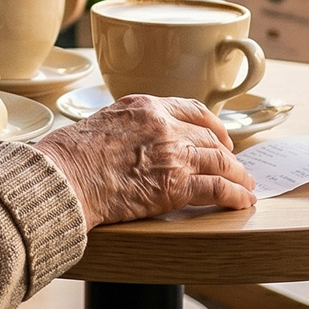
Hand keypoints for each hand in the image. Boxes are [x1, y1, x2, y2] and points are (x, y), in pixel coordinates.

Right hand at [35, 95, 255, 226]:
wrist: (62, 178)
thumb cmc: (68, 156)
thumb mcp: (101, 122)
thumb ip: (128, 126)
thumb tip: (134, 141)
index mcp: (145, 106)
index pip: (191, 109)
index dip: (212, 126)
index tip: (220, 137)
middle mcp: (164, 125)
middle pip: (209, 138)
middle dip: (227, 154)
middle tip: (235, 167)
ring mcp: (173, 154)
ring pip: (220, 162)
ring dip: (238, 176)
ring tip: (246, 187)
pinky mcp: (176, 186)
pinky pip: (218, 189)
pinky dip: (236, 195)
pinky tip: (243, 202)